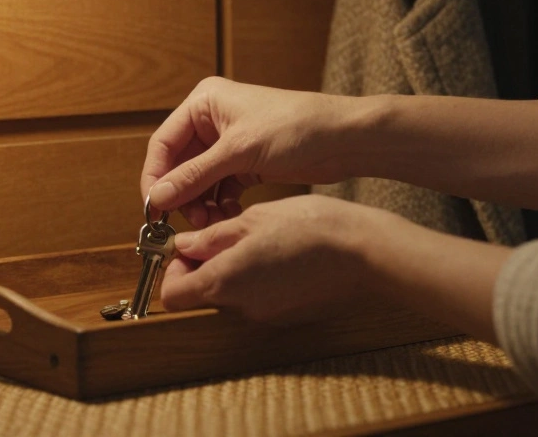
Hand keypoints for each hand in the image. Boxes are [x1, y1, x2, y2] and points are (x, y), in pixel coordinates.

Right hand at [142, 77, 362, 227]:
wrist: (343, 139)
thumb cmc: (296, 127)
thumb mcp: (239, 151)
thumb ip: (195, 175)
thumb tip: (158, 196)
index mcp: (204, 103)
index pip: (163, 143)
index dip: (155, 176)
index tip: (154, 208)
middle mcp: (212, 120)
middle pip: (179, 165)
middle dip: (182, 195)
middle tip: (192, 221)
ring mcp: (228, 143)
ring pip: (198, 180)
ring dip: (200, 204)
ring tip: (212, 222)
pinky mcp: (244, 163)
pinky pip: (218, 188)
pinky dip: (219, 204)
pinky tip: (228, 215)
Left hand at [159, 194, 396, 324]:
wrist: (364, 253)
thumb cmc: (312, 227)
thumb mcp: (254, 219)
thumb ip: (213, 237)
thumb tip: (185, 244)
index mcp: (225, 281)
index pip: (172, 295)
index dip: (173, 271)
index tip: (188, 247)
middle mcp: (241, 308)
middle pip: (201, 296)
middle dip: (205, 267)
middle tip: (224, 236)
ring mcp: (265, 317)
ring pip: (231, 297)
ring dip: (233, 272)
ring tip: (258, 240)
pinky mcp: (286, 317)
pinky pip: (258, 300)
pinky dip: (259, 281)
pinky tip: (280, 255)